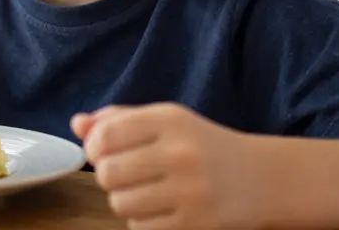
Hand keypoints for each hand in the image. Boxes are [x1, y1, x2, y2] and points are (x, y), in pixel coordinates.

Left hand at [72, 104, 265, 229]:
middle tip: (126, 174)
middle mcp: (180, 152)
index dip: (94, 147)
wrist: (260, 178)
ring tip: (145, 192)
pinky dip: (141, 221)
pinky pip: (140, 228)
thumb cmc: (201, 146)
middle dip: (108, 176)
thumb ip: (118, 119)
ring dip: (124, 200)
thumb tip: (77, 124)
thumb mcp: (166, 121)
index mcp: (170, 119)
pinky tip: (160, 208)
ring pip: (120, 203)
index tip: (105, 151)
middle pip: (107, 172)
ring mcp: (190, 191)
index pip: (106, 134)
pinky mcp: (195, 223)